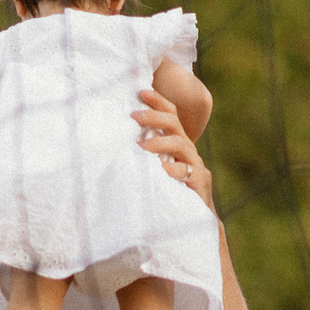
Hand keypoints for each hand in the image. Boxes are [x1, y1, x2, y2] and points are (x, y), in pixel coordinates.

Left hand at [134, 88, 213, 212]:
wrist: (192, 218)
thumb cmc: (167, 190)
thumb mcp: (152, 169)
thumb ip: (140, 156)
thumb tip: (110, 145)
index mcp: (175, 143)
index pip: (170, 115)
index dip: (158, 101)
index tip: (141, 92)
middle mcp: (186, 150)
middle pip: (174, 124)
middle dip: (155, 117)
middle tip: (134, 116)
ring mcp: (194, 165)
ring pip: (182, 145)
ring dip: (160, 143)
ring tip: (142, 147)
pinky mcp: (199, 182)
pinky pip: (188, 172)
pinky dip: (174, 170)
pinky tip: (162, 170)